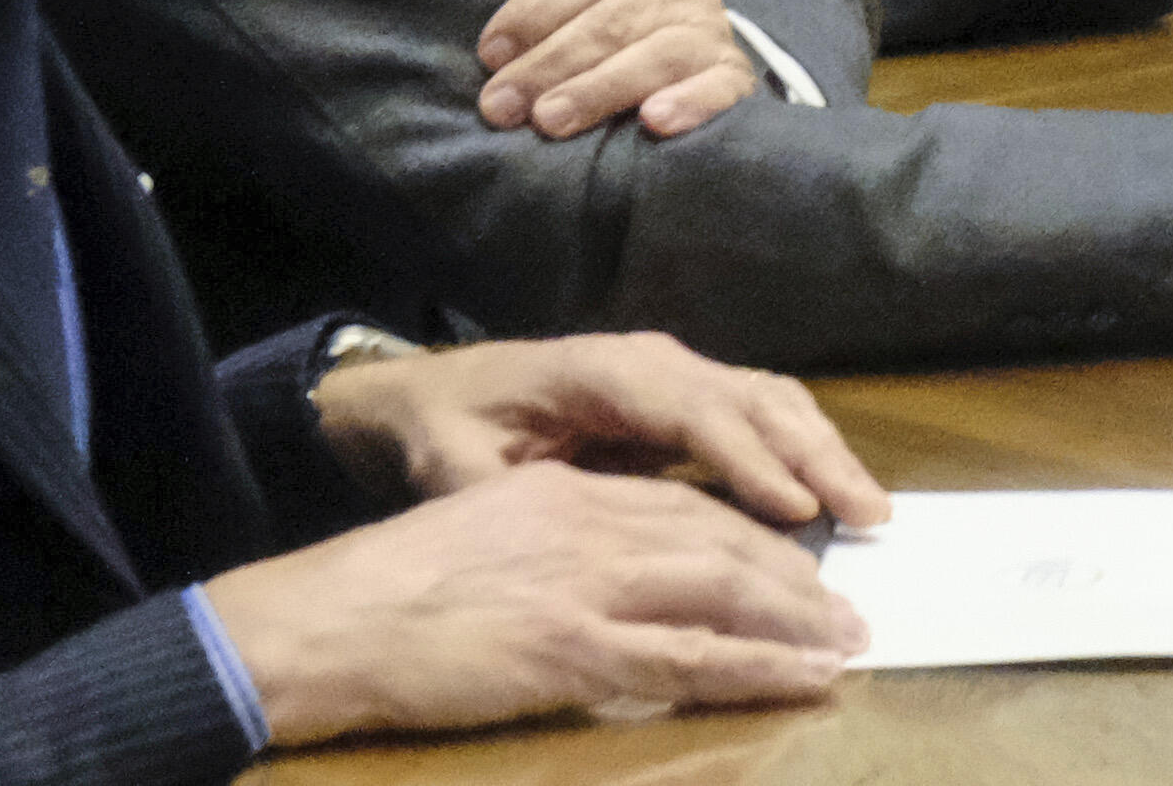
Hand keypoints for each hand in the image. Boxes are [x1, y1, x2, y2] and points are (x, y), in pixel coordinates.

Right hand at [199, 461, 864, 745]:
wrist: (324, 622)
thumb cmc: (383, 591)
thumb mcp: (479, 532)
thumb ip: (550, 539)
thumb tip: (602, 571)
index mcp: (566, 494)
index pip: (682, 505)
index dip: (747, 533)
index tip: (793, 559)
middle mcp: (591, 525)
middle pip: (720, 540)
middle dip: (791, 574)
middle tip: (844, 606)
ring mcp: (588, 586)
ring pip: (723, 593)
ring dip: (797, 620)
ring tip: (848, 643)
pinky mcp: (577, 649)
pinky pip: (693, 659)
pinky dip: (760, 668)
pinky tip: (805, 679)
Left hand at [309, 332, 884, 527]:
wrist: (438, 395)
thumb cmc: (449, 431)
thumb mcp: (456, 469)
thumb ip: (506, 493)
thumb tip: (560, 518)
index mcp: (603, 372)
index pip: (693, 411)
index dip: (748, 459)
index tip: (795, 510)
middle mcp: (655, 361)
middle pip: (753, 399)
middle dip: (815, 455)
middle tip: (869, 513)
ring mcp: (677, 373)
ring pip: (770, 400)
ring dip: (824, 450)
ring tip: (869, 508)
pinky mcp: (686, 397)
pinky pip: (760, 413)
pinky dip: (804, 447)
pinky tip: (828, 492)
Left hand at [470, 0, 757, 141]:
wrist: (692, 73)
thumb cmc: (612, 36)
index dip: (533, 9)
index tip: (490, 54)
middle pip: (613, 17)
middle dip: (549, 62)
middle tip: (502, 106)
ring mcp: (712, 33)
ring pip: (657, 53)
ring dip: (599, 87)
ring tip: (551, 120)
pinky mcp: (736, 79)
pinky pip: (719, 87)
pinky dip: (689, 101)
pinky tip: (654, 120)